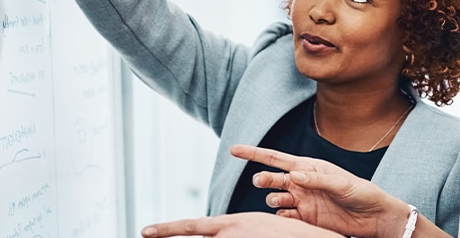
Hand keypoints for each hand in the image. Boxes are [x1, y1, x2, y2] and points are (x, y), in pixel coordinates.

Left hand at [142, 212, 344, 237]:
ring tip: (213, 236)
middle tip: (150, 234)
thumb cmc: (286, 233)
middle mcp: (233, 234)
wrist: (313, 236)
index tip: (145, 231)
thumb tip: (214, 234)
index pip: (192, 227)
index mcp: (232, 223)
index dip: (167, 229)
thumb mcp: (254, 227)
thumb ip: (232, 232)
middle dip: (175, 236)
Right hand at [231, 145, 411, 237]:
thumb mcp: (342, 183)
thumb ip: (317, 179)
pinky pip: (285, 218)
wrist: (375, 218)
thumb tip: (294, 175)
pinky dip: (282, 218)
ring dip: (273, 199)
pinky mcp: (306, 219)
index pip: (276, 158)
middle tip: (261, 181)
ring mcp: (302, 201)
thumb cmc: (362, 193)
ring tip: (281, 202)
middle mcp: (302, 183)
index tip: (233, 150)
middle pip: (272, 179)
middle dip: (263, 178)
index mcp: (309, 167)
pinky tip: (289, 217)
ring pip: (276, 199)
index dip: (254, 154)